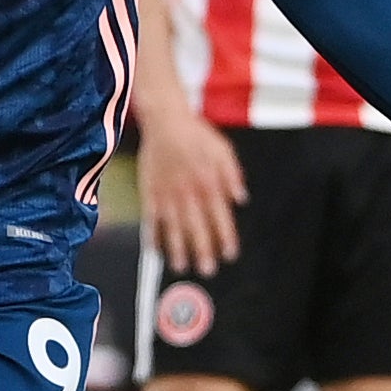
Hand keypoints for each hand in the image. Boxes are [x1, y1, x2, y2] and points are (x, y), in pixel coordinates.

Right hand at [139, 109, 245, 272]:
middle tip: (208, 270)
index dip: (226, 238)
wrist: (165, 120)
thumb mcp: (223, 150)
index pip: (220, 217)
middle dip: (203, 250)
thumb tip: (241, 199)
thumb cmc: (197, 135)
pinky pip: (150, 218)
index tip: (230, 255)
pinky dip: (153, 235)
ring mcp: (167, 193)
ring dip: (177, 249)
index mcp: (209, 182)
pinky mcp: (149, 192)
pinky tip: (156, 250)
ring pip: (173, 227)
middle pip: (197, 227)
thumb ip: (233, 176)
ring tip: (181, 266)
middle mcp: (188, 191)